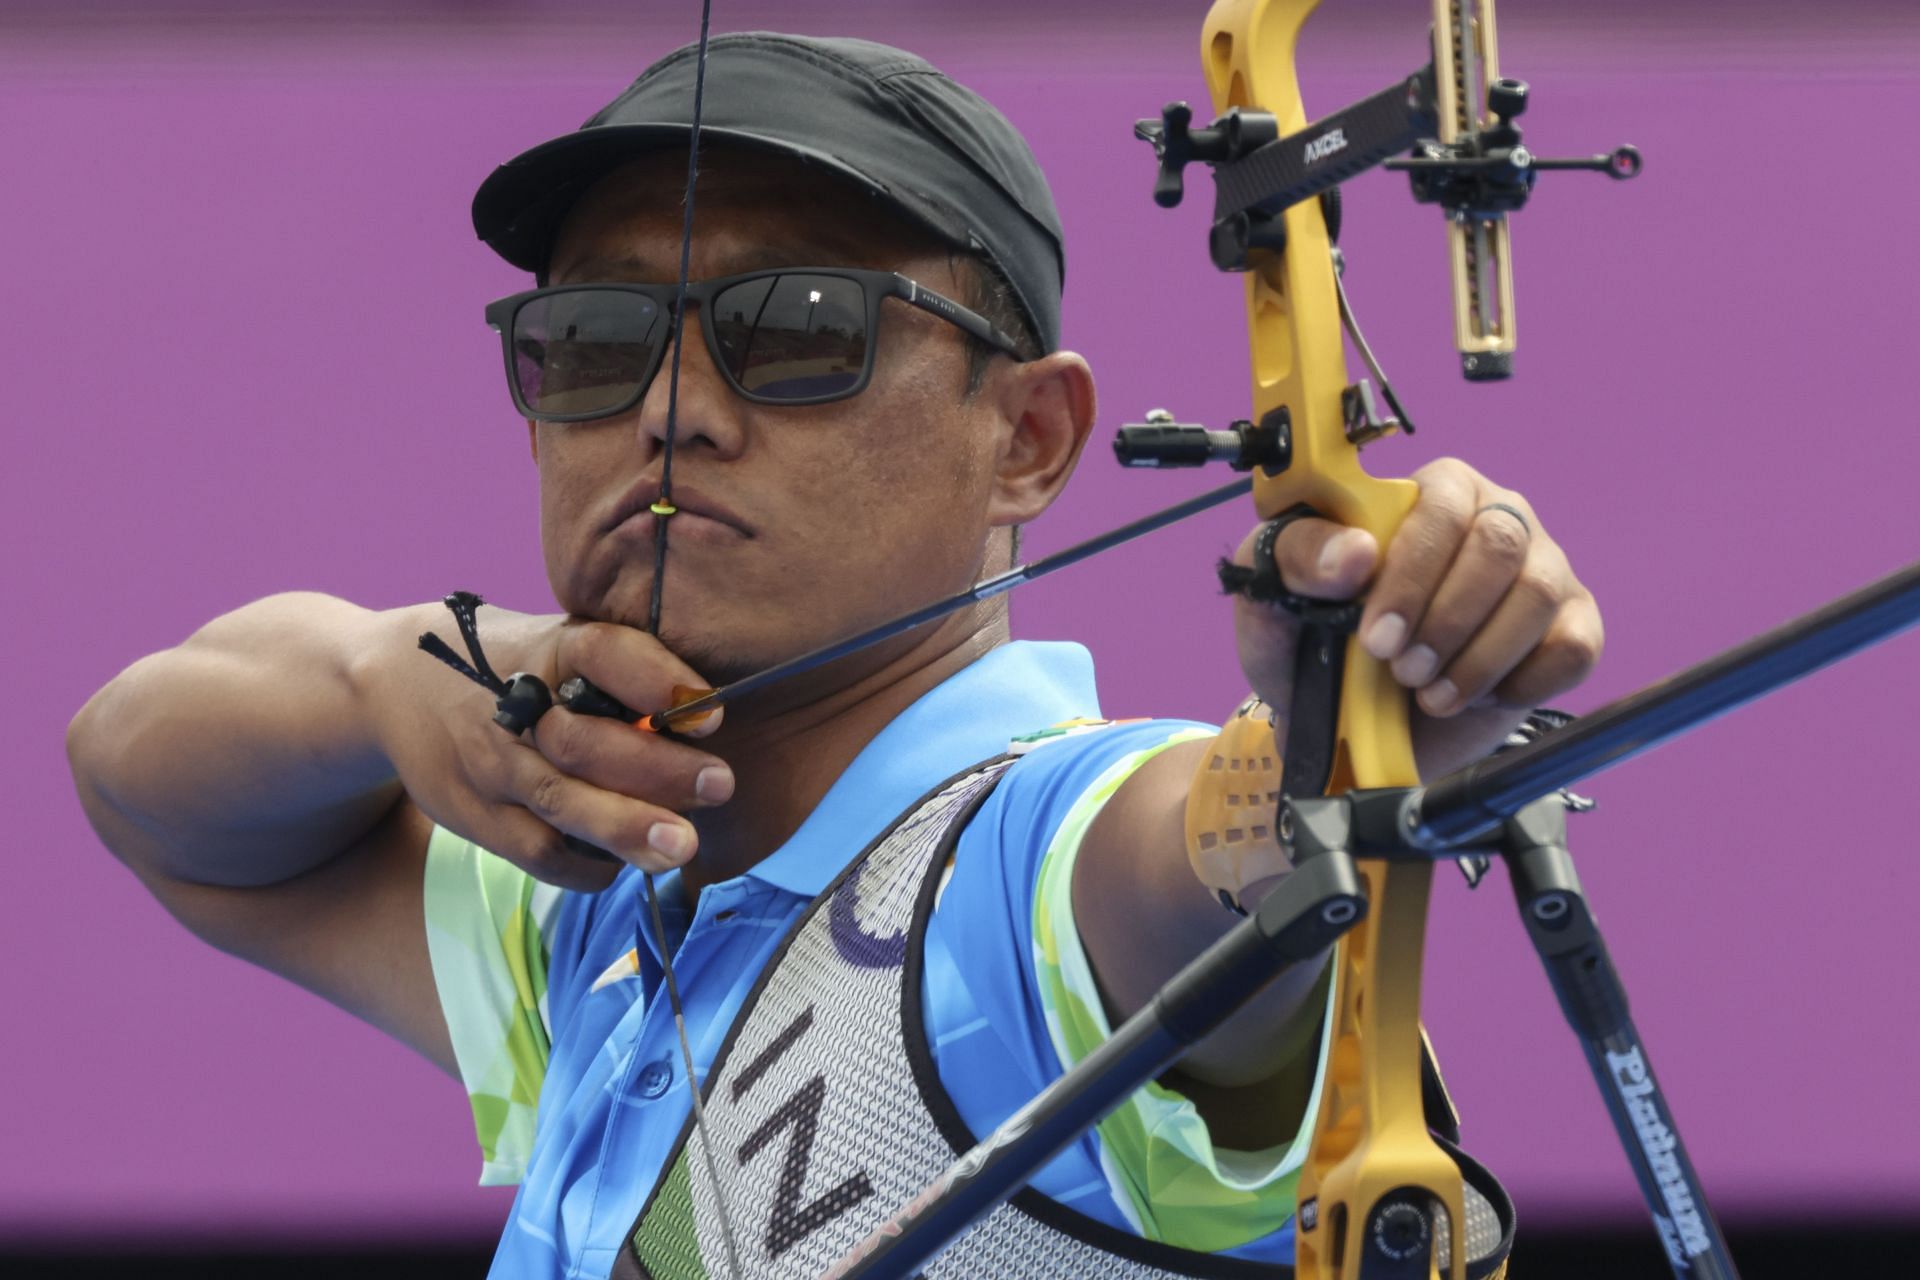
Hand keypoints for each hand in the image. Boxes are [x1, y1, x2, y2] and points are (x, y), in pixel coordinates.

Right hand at [356, 607, 733, 889]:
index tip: (710, 711)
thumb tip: (703, 720)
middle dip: (656, 770)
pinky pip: (537, 852)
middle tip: (719, 784)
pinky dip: (588, 865)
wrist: (393, 683)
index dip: (657, 679)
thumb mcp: (554, 643)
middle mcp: (514, 706)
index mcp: (546, 649)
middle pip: (584, 742)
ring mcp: (489, 766)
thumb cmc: (510, 663)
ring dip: (624, 828)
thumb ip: (619, 674)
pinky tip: (625, 861)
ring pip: (559, 804)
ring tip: (680, 845)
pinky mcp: (472, 814)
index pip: (602, 653)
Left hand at [1231, 458, 1602, 776]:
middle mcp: (1493, 518)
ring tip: (1430, 695)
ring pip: (1539, 595)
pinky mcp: (1571, 628)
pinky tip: (1477, 697)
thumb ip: (1296, 557)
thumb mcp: (1274, 597)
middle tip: (1403, 672)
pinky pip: (1574, 647)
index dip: (1413, 572)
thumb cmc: (1311, 643)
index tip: (1376, 637)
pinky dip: (1523, 682)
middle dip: (1446, 620)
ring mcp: (1540, 571)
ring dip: (1479, 658)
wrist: (1345, 726)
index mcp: (1425, 493)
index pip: (1441, 502)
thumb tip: (1353, 551)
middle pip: (1501, 544)